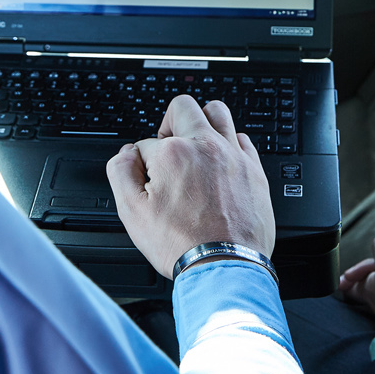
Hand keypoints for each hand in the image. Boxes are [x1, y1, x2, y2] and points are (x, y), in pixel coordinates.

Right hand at [107, 95, 275, 278]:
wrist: (224, 266)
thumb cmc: (181, 244)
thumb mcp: (131, 212)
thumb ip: (121, 173)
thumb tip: (127, 153)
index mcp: (173, 153)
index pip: (148, 141)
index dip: (142, 161)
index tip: (148, 180)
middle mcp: (205, 146)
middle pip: (183, 107)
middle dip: (170, 122)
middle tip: (168, 148)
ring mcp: (233, 155)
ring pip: (218, 111)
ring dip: (203, 121)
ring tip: (196, 143)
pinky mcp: (254, 169)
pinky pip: (242, 138)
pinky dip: (229, 144)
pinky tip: (221, 162)